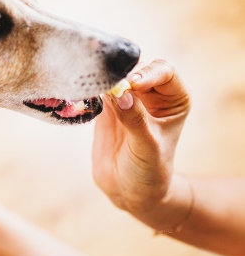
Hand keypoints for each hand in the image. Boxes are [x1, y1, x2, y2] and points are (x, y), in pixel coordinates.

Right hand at [92, 60, 190, 227]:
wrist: (129, 189)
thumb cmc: (149, 170)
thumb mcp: (147, 146)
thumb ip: (135, 119)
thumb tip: (120, 92)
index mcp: (174, 98)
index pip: (164, 71)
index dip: (147, 72)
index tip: (132, 83)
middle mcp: (152, 92)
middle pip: (136, 66)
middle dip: (121, 70)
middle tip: (106, 80)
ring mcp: (128, 97)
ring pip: (115, 74)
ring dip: (102, 75)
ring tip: (89, 80)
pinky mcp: (106, 105)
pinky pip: (97, 87)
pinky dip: (89, 85)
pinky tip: (81, 88)